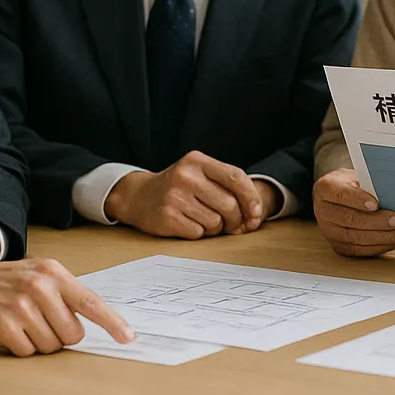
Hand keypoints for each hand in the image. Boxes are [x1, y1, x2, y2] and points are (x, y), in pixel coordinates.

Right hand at [0, 255, 133, 356]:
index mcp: (54, 273)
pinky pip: (28, 352)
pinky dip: (20, 347)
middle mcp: (40, 287)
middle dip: (60, 335)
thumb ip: (64, 293)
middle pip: (72, 333)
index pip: (91, 302)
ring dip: (39, 342)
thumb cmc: (5, 282)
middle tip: (41, 322)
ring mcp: (22, 307)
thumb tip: (92, 321)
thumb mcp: (38, 274)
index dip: (112, 322)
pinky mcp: (5, 326)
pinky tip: (9, 330)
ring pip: (51, 346)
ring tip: (22, 323)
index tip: (127, 336)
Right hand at [105, 151, 266, 237]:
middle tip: (234, 225)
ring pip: (215, 221)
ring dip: (216, 227)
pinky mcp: (167, 217)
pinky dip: (199, 233)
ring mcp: (175, 196)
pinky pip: (199, 233)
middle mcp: (186, 176)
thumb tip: (254, 216)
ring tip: (204, 220)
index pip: (236, 177)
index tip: (256, 213)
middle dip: (236, 220)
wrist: (138, 196)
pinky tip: (189, 224)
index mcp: (197, 161)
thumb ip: (226, 187)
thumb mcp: (198, 174)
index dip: (251, 198)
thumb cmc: (178, 187)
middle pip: (229, 204)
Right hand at [313, 168, 394, 256]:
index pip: (340, 194)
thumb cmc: (355, 184)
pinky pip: (359, 250)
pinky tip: (393, 241)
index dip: (357, 200)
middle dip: (376, 222)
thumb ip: (372, 185)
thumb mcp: (360, 176)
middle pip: (349, 219)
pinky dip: (379, 247)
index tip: (375, 204)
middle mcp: (323, 210)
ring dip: (381, 237)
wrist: (344, 196)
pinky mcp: (338, 246)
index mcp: (326, 188)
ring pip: (354, 238)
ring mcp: (329, 231)